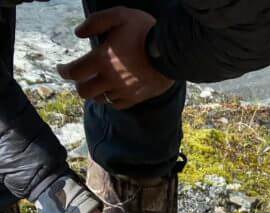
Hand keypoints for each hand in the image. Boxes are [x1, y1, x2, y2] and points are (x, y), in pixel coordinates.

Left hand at [58, 7, 173, 109]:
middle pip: (84, 92)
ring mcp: (124, 91)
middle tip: (81, 77)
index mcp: (103, 60)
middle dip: (79, 85)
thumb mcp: (119, 15)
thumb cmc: (145, 30)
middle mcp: (111, 79)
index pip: (74, 72)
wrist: (172, 52)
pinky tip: (113, 90)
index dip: (63, 71)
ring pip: (100, 99)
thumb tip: (78, 33)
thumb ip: (95, 22)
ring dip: (95, 92)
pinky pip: (117, 104)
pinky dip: (111, 98)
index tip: (61, 68)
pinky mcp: (135, 98)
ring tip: (97, 83)